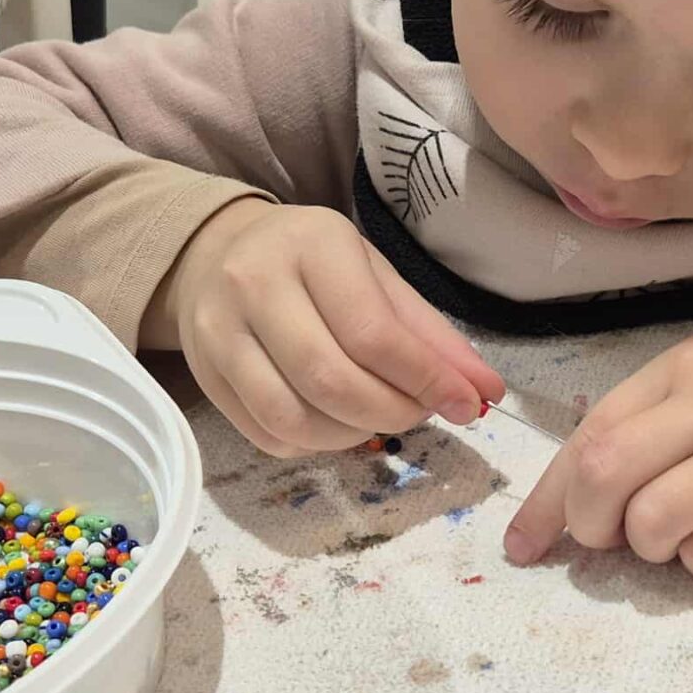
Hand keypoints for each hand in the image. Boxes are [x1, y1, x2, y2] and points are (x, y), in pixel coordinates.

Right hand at [149, 197, 504, 456]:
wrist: (216, 257)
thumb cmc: (314, 266)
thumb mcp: (377, 277)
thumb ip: (431, 336)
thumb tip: (486, 393)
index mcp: (311, 246)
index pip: (372, 332)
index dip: (425, 380)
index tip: (466, 406)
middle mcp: (254, 284)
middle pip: (330, 380)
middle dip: (391, 412)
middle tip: (418, 413)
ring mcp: (219, 334)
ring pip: (293, 419)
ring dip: (351, 436)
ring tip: (377, 417)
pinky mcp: (206, 377)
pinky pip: (268, 436)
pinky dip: (315, 445)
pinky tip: (334, 422)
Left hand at [504, 288, 692, 580]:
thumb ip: (659, 416)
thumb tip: (586, 490)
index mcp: (684, 368)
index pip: (589, 435)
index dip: (547, 501)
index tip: (525, 546)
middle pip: (603, 474)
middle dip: (587, 524)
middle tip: (610, 541)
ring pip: (651, 523)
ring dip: (648, 549)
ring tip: (680, 538)